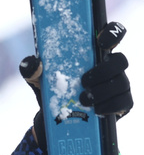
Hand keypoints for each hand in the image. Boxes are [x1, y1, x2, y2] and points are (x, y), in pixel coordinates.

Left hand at [19, 21, 131, 141]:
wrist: (57, 120)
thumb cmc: (53, 91)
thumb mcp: (39, 80)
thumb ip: (32, 70)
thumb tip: (31, 63)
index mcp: (94, 54)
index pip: (112, 36)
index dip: (112, 34)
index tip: (101, 41)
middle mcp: (110, 67)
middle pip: (120, 60)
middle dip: (103, 71)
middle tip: (83, 81)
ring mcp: (118, 85)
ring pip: (121, 83)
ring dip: (102, 91)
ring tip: (82, 100)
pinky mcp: (122, 103)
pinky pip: (123, 102)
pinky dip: (108, 106)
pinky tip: (95, 110)